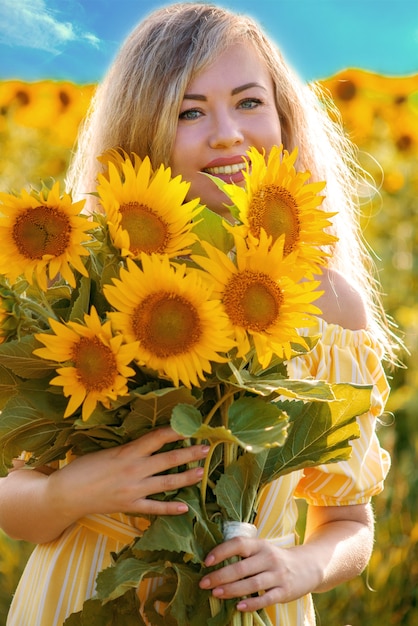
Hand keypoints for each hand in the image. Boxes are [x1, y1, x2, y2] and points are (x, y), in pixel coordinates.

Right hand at [48, 427, 208, 520]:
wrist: (65, 494)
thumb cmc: (82, 468)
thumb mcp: (106, 451)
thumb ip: (128, 449)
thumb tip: (148, 442)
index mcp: (127, 452)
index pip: (157, 437)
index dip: (176, 430)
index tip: (191, 426)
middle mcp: (134, 469)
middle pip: (169, 459)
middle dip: (190, 453)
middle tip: (208, 448)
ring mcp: (134, 490)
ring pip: (167, 483)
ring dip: (187, 477)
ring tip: (202, 472)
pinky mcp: (130, 506)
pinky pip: (155, 508)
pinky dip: (170, 508)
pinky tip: (185, 508)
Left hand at [199, 537, 319, 611]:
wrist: (307, 566)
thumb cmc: (275, 558)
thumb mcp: (261, 549)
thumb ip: (243, 553)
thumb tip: (213, 562)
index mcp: (260, 545)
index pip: (239, 544)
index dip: (221, 551)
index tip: (206, 561)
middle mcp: (268, 558)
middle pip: (241, 567)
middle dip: (220, 575)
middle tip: (204, 583)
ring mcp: (277, 575)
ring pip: (252, 584)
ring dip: (232, 590)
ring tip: (215, 594)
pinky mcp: (284, 591)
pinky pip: (266, 599)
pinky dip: (252, 604)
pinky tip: (238, 606)